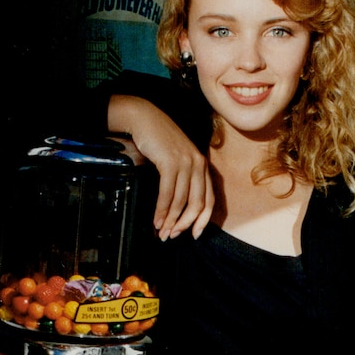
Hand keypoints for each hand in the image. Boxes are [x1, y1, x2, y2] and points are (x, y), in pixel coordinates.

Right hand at [108, 95, 213, 239]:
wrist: (145, 118)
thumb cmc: (158, 142)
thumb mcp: (176, 160)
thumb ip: (182, 180)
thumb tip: (176, 210)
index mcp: (203, 166)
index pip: (209, 200)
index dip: (202, 221)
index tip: (193, 235)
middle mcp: (198, 164)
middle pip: (197, 204)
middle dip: (184, 224)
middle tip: (172, 236)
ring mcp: (186, 162)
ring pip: (181, 201)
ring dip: (170, 220)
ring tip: (161, 232)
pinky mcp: (171, 162)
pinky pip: (168, 193)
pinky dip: (162, 210)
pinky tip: (156, 220)